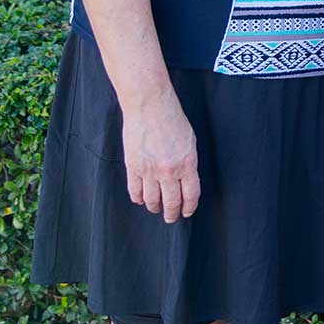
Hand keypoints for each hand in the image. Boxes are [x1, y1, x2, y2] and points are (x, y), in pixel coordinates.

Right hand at [122, 96, 200, 222]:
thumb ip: (188, 163)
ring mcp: (149, 170)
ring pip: (152, 200)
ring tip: (156, 208)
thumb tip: (184, 180)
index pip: (190, 194)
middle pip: (171, 202)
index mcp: (187, 163)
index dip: (189, 207)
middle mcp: (169, 170)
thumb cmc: (173, 119)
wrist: (150, 106)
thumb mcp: (190, 141)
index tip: (187, 212)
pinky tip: (141, 199)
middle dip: (171, 213)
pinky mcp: (132, 167)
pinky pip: (135, 191)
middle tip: (170, 218)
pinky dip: (138, 198)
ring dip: (155, 207)